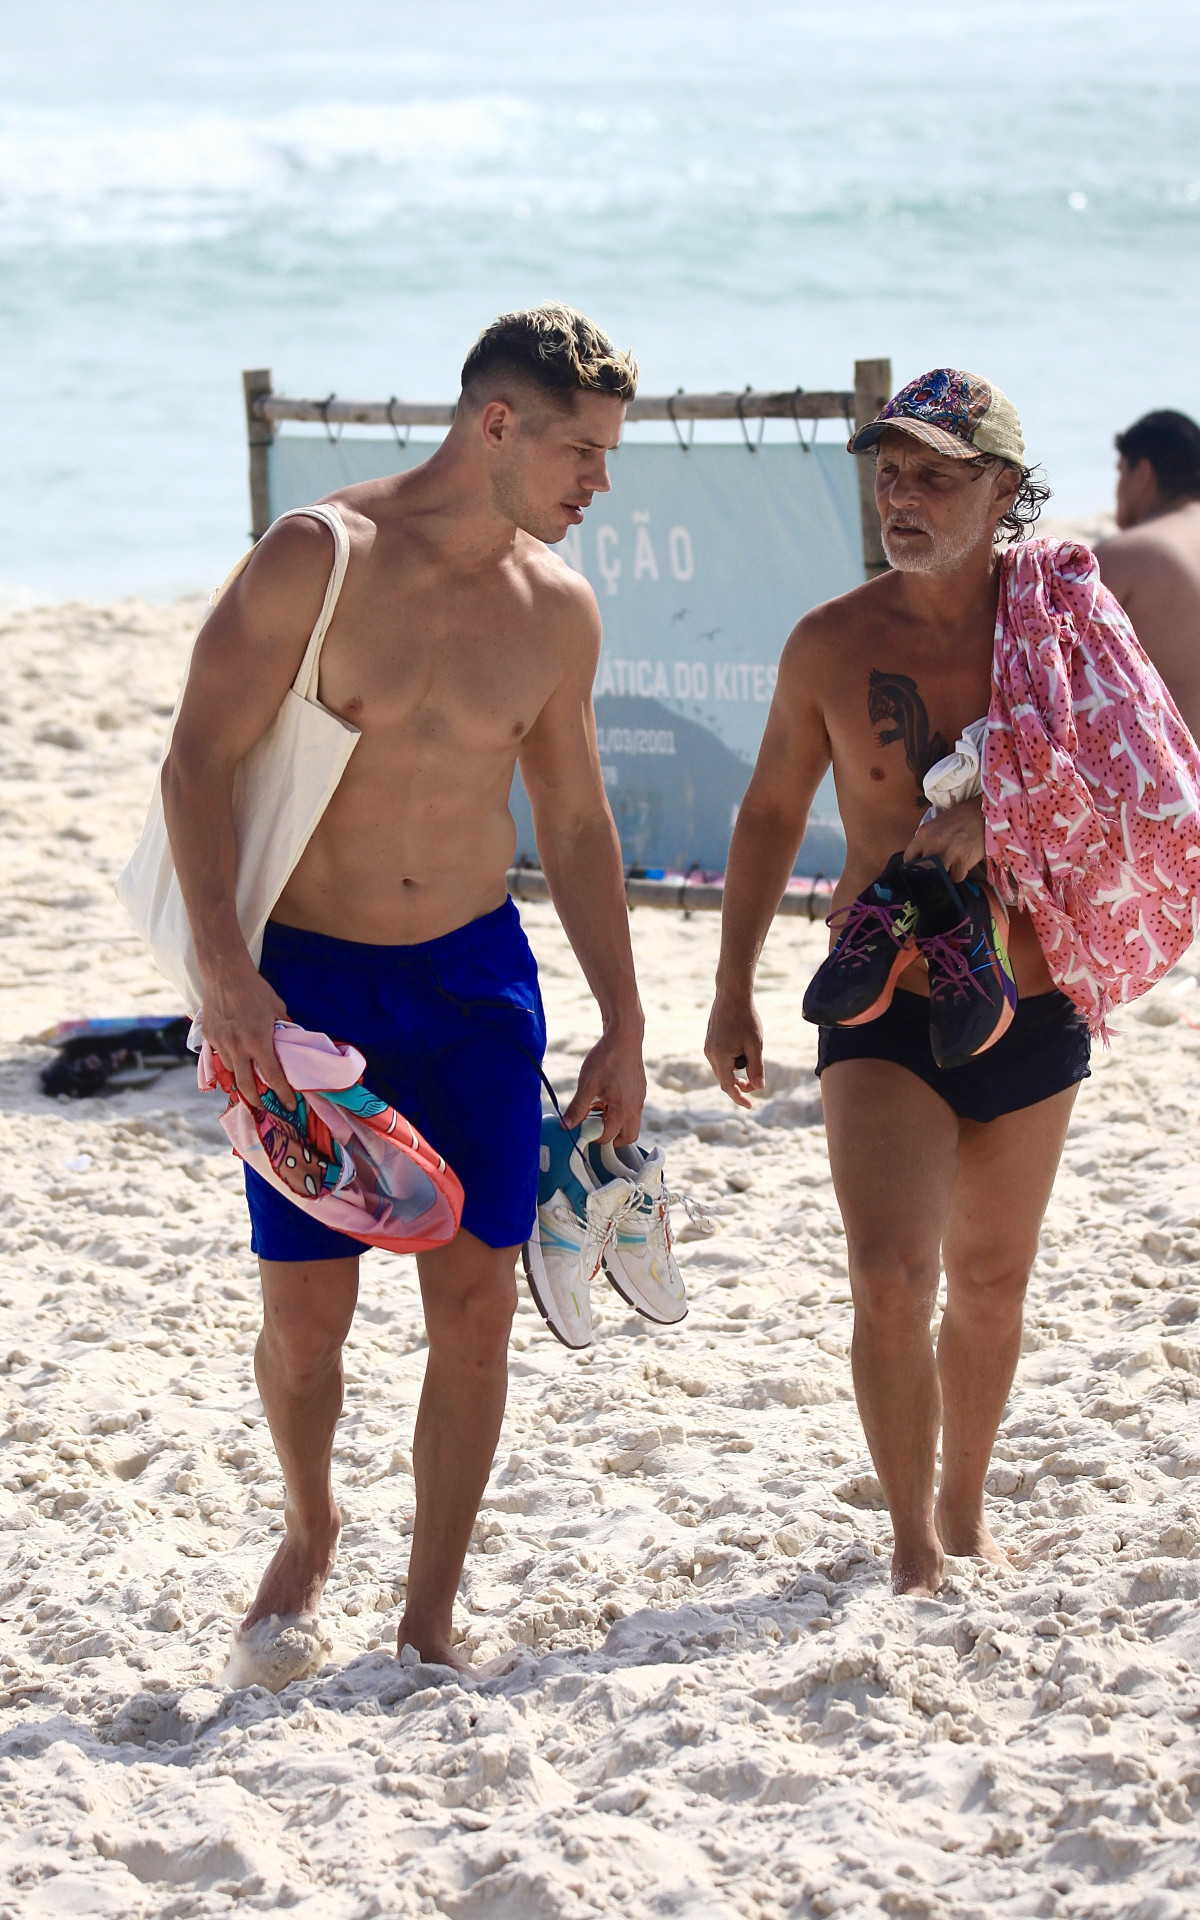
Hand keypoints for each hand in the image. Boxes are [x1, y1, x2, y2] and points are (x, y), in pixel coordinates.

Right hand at [201, 962, 293, 1108]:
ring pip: (232, 1071)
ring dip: (242, 1079)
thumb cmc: (256, 990)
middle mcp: (238, 1047)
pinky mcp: (209, 1037)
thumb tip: (291, 1040)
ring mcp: (221, 1043)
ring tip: (250, 1084)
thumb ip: (284, 1027)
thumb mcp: (277, 1008)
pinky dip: (229, 1061)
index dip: (283, 1094)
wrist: (226, 974)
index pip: (273, 1077)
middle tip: (264, 1106)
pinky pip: (220, 1056)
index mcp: (259, 1042)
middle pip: (247, 1086)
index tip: (288, 1105)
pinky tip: (235, 1061)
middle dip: (257, 1100)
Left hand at [562, 1024, 645, 1144]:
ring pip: (629, 1122)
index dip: (591, 1136)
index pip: (608, 1137)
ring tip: (594, 1107)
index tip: (579, 1128)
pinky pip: (630, 1109)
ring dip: (612, 1122)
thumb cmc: (606, 1058)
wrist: (624, 1036)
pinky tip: (603, 1096)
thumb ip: (577, 1108)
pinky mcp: (639, 1090)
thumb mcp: (587, 1084)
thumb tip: (566, 1126)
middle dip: (610, 1138)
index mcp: (623, 1109)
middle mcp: (636, 1107)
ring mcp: (639, 1099)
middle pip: (627, 1137)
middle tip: (592, 1127)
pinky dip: (617, 1110)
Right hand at [704, 990, 763, 1109]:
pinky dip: (732, 1062)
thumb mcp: (755, 1045)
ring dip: (737, 1072)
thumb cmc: (746, 1019)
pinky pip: (721, 1059)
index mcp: (720, 1057)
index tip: (750, 1105)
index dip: (739, 1098)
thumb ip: (756, 1068)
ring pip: (723, 1069)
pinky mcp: (710, 1041)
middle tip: (756, 1084)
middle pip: (724, 1079)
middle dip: (740, 1085)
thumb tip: (759, 1087)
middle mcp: (710, 1054)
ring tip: (752, 1058)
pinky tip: (743, 1050)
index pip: (728, 1086)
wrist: (732, 995)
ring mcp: (709, 1047)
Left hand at [904, 796, 985, 880]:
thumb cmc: (960, 818)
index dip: (914, 866)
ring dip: (944, 875)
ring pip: (938, 876)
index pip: (908, 858)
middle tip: (937, 870)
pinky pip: (955, 878)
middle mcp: (933, 844)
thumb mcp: (935, 825)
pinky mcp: (963, 861)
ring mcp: (948, 853)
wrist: (982, 813)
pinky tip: (963, 866)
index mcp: (923, 834)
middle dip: (929, 872)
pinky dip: (959, 875)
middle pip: (922, 870)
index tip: (920, 869)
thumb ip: (926, 841)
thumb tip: (921, 859)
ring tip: (951, 867)